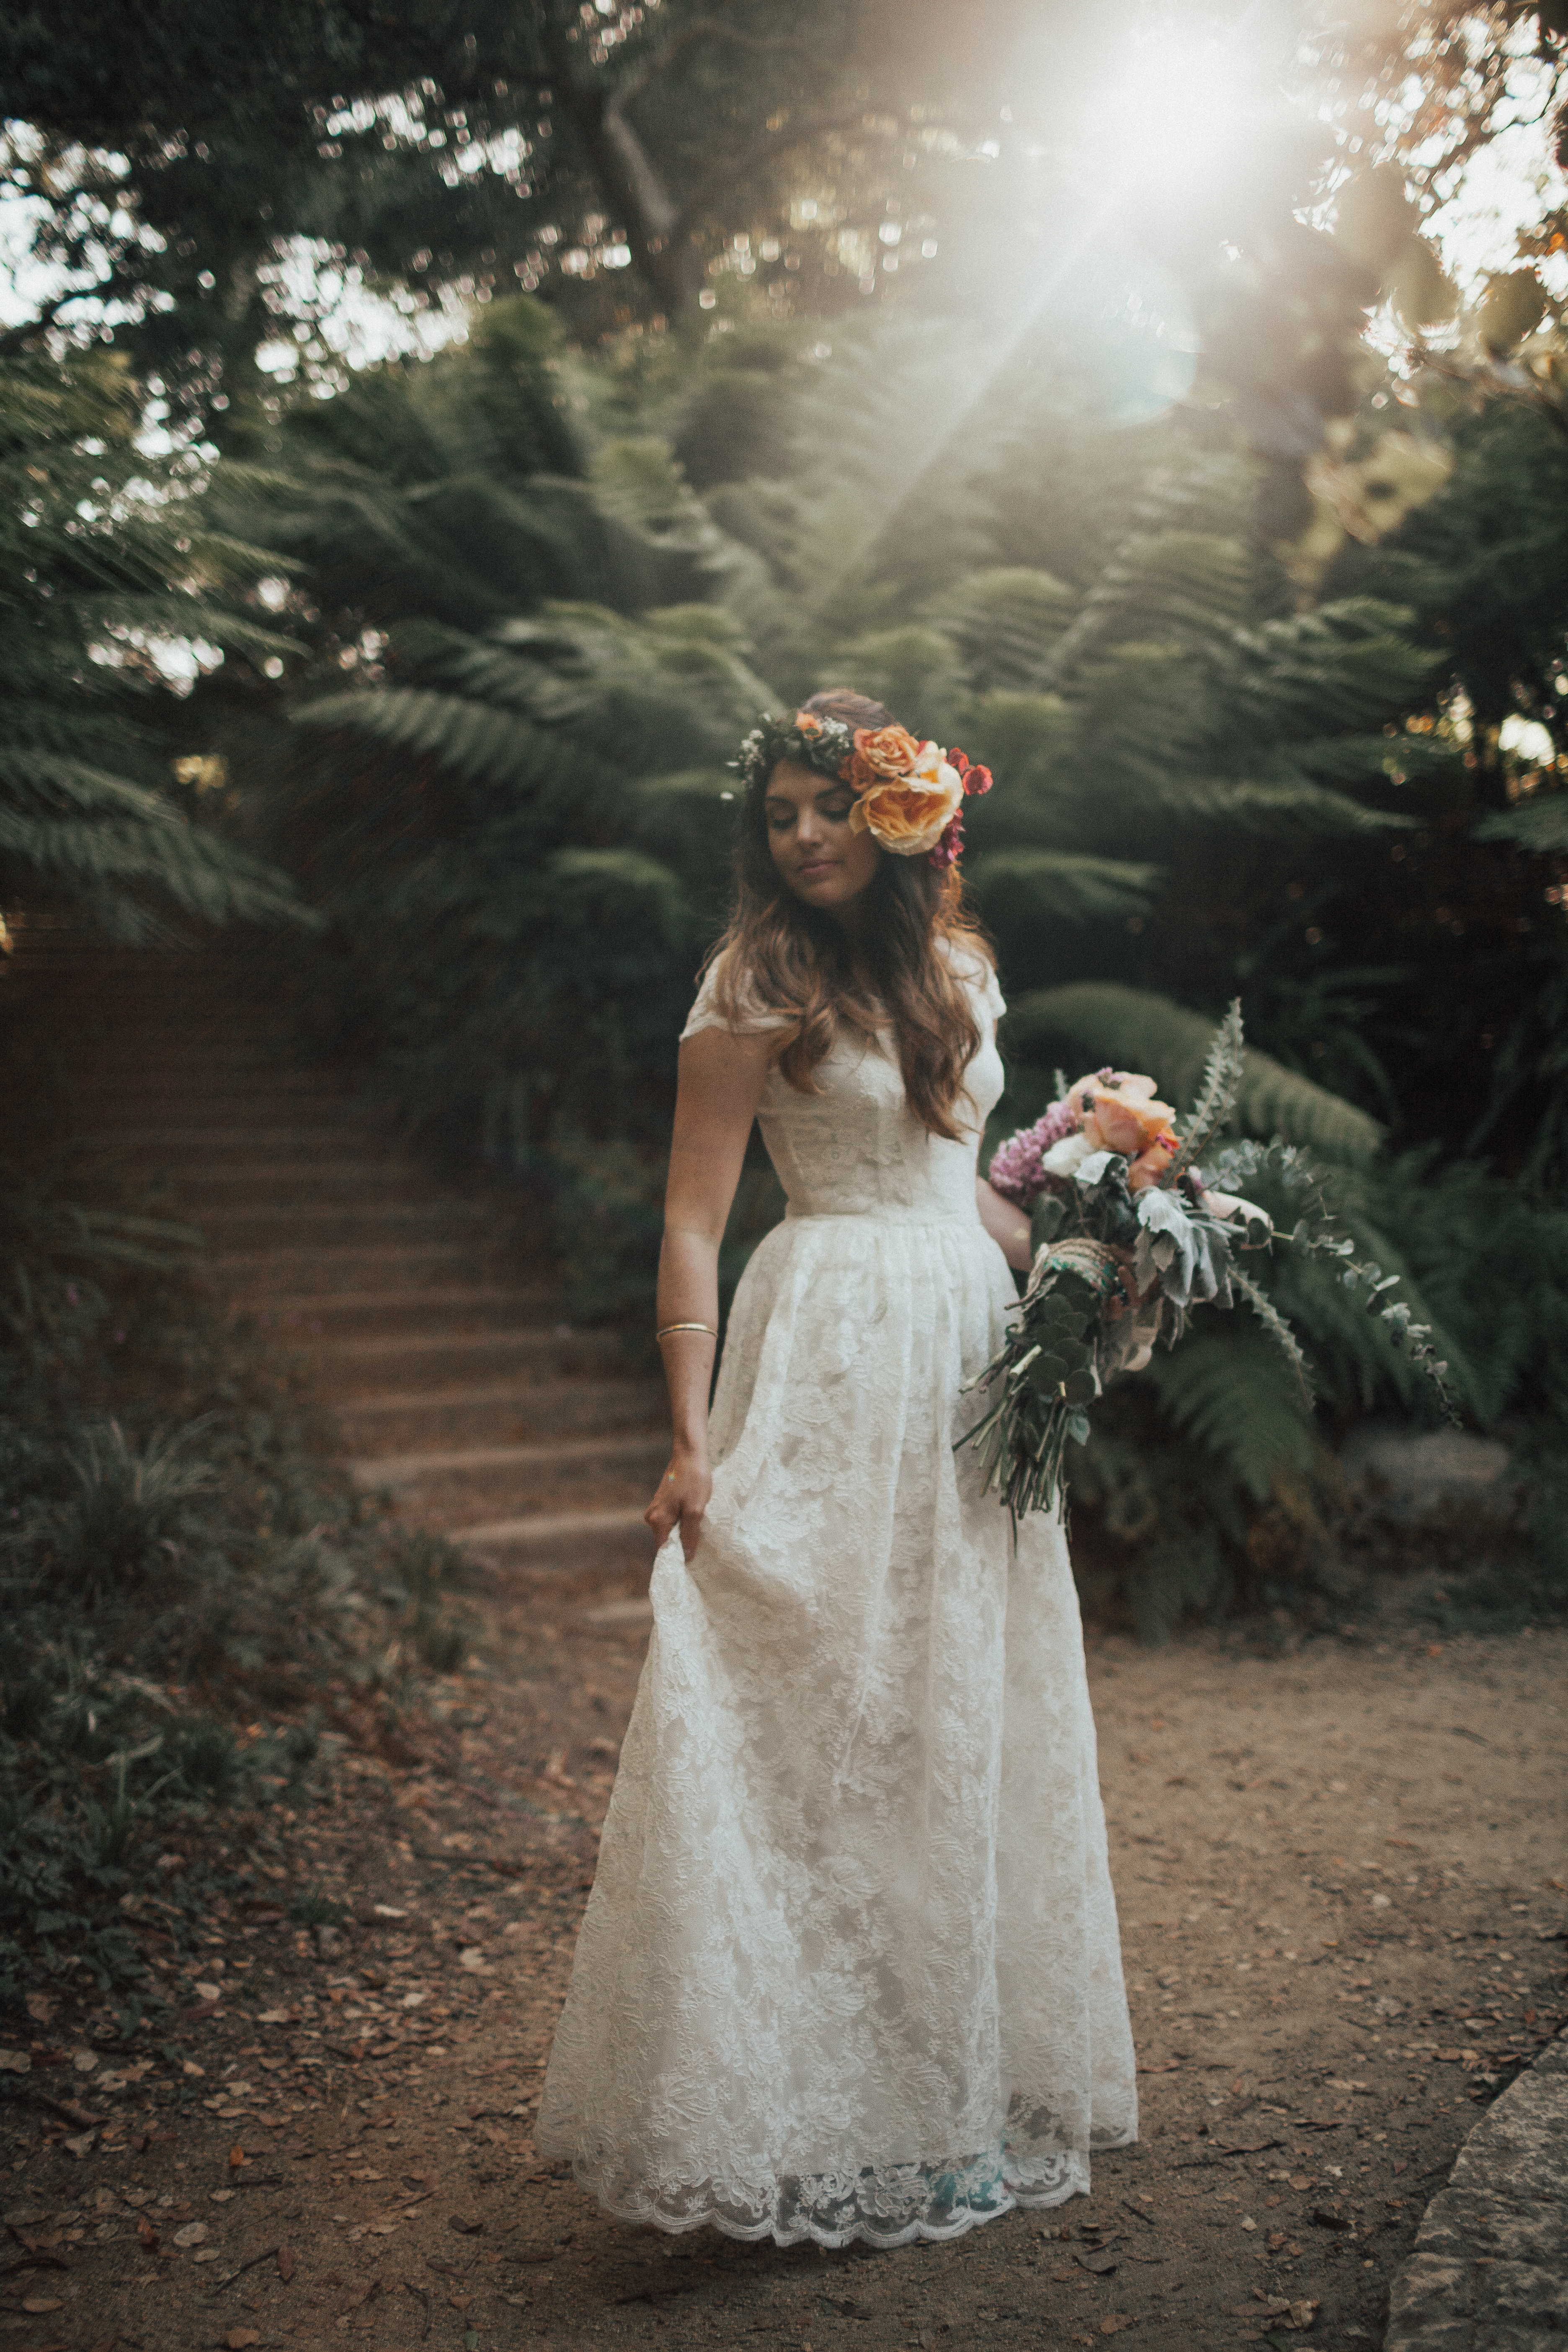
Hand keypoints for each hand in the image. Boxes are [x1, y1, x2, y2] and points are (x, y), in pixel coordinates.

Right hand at [644, 1448, 712, 1562]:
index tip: (693, 1561)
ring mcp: (657, 1509)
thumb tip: (687, 1557)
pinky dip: (683, 1522)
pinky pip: (673, 1520)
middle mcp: (652, 1516)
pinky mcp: (663, 1503)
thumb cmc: (694, 1480)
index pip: (664, 1550)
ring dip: (685, 1532)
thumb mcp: (695, 1510)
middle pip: (668, 1541)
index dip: (679, 1556)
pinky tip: (695, 1517)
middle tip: (701, 1543)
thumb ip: (690, 1535)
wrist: (690, 1454)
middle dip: (683, 1543)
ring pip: (671, 1530)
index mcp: (657, 1520)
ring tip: (700, 1528)